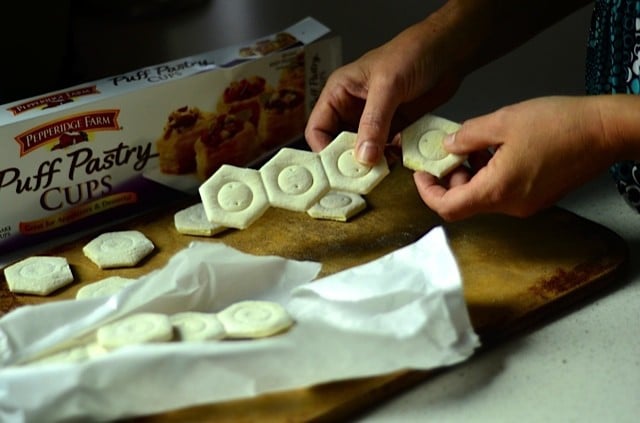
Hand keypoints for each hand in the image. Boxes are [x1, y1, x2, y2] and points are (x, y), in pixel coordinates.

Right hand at [305, 22, 461, 164]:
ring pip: (363, 150)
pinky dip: (390, 159)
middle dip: (348, 161)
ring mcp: (374, 119)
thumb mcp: (388, 86)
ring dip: (371, 164)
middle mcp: (353, 107)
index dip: (323, 149)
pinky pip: (386, 150)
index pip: (318, 128)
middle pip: (339, 144)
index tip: (336, 169)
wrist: (448, 51)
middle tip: (359, 178)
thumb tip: (363, 156)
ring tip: (380, 174)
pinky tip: (397, 165)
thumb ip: (374, 122)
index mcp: (339, 92)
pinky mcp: (395, 126)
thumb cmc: (412, 53)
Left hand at [414, 96, 613, 220]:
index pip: (448, 207)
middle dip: (450, 179)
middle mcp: (510, 206)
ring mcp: (526, 205)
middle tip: (451, 152)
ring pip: (483, 197)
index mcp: (497, 190)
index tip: (421, 173)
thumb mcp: (503, 121)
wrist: (606, 131)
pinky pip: (502, 193)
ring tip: (476, 146)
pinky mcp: (537, 198)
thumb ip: (468, 136)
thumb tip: (447, 145)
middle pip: (464, 203)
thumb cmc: (560, 124)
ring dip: (471, 175)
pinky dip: (490, 176)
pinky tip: (496, 151)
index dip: (428, 192)